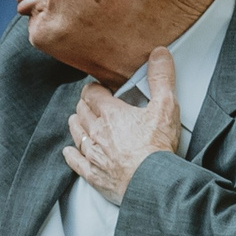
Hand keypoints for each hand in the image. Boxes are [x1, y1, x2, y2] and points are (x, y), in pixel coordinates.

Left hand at [63, 48, 180, 203]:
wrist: (152, 182)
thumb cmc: (158, 147)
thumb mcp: (165, 107)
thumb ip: (161, 78)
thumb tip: (159, 53)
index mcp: (110, 114)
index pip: (92, 94)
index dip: (94, 89)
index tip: (100, 89)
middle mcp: (96, 132)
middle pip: (82, 112)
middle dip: (86, 105)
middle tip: (93, 103)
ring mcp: (92, 154)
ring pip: (76, 133)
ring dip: (78, 124)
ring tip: (82, 120)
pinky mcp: (93, 174)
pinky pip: (75, 161)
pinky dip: (72, 154)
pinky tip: (70, 151)